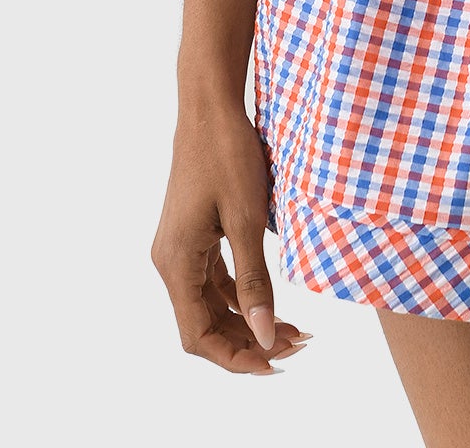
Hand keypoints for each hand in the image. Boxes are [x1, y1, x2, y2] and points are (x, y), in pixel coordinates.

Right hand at [151, 99, 313, 374]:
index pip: (199, 335)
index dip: (236, 357)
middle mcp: (171, 261)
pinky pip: (213, 278)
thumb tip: (265, 336)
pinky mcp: (193, 233)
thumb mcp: (246, 219)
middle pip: (203, 324)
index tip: (276, 364)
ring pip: (209, 303)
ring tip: (294, 327)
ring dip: (246, 320)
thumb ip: (254, 281)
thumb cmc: (228, 154)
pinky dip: (240, 294)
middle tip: (298, 343)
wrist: (210, 106)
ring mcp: (180, 247)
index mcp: (176, 263)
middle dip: (248, 340)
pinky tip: (270, 299)